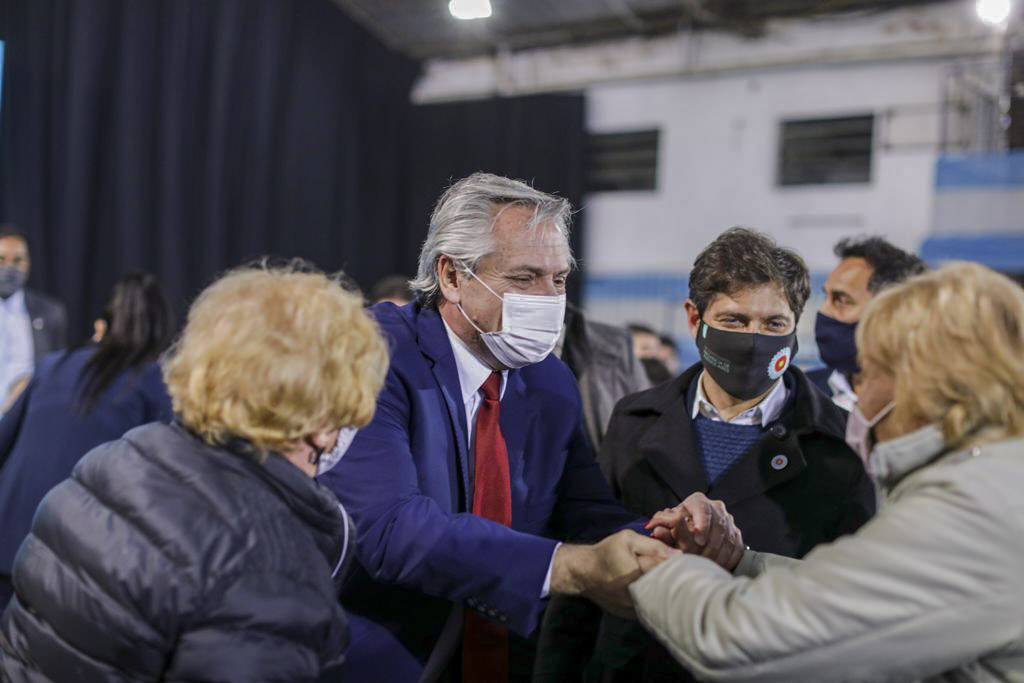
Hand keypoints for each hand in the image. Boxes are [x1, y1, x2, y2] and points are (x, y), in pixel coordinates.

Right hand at [549, 530, 679, 618]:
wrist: (582, 573)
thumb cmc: (605, 552)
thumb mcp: (627, 539)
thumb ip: (653, 546)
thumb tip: (678, 555)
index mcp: (637, 576)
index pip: (668, 573)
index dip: (676, 567)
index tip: (680, 563)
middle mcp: (636, 596)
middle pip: (666, 591)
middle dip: (671, 581)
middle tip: (672, 571)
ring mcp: (633, 609)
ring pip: (657, 601)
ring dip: (662, 591)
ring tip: (659, 580)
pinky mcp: (630, 615)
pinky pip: (648, 607)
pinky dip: (651, 599)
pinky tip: (648, 589)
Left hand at [645, 493, 744, 570]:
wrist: (693, 531)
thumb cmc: (676, 527)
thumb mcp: (667, 524)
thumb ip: (661, 526)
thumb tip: (654, 529)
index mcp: (697, 501)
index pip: (703, 509)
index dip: (703, 524)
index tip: (698, 540)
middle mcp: (716, 507)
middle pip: (719, 525)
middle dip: (710, 544)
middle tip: (702, 559)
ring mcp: (729, 520)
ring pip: (728, 537)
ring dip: (719, 553)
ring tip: (708, 565)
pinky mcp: (736, 534)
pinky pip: (736, 547)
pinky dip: (728, 559)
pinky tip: (718, 566)